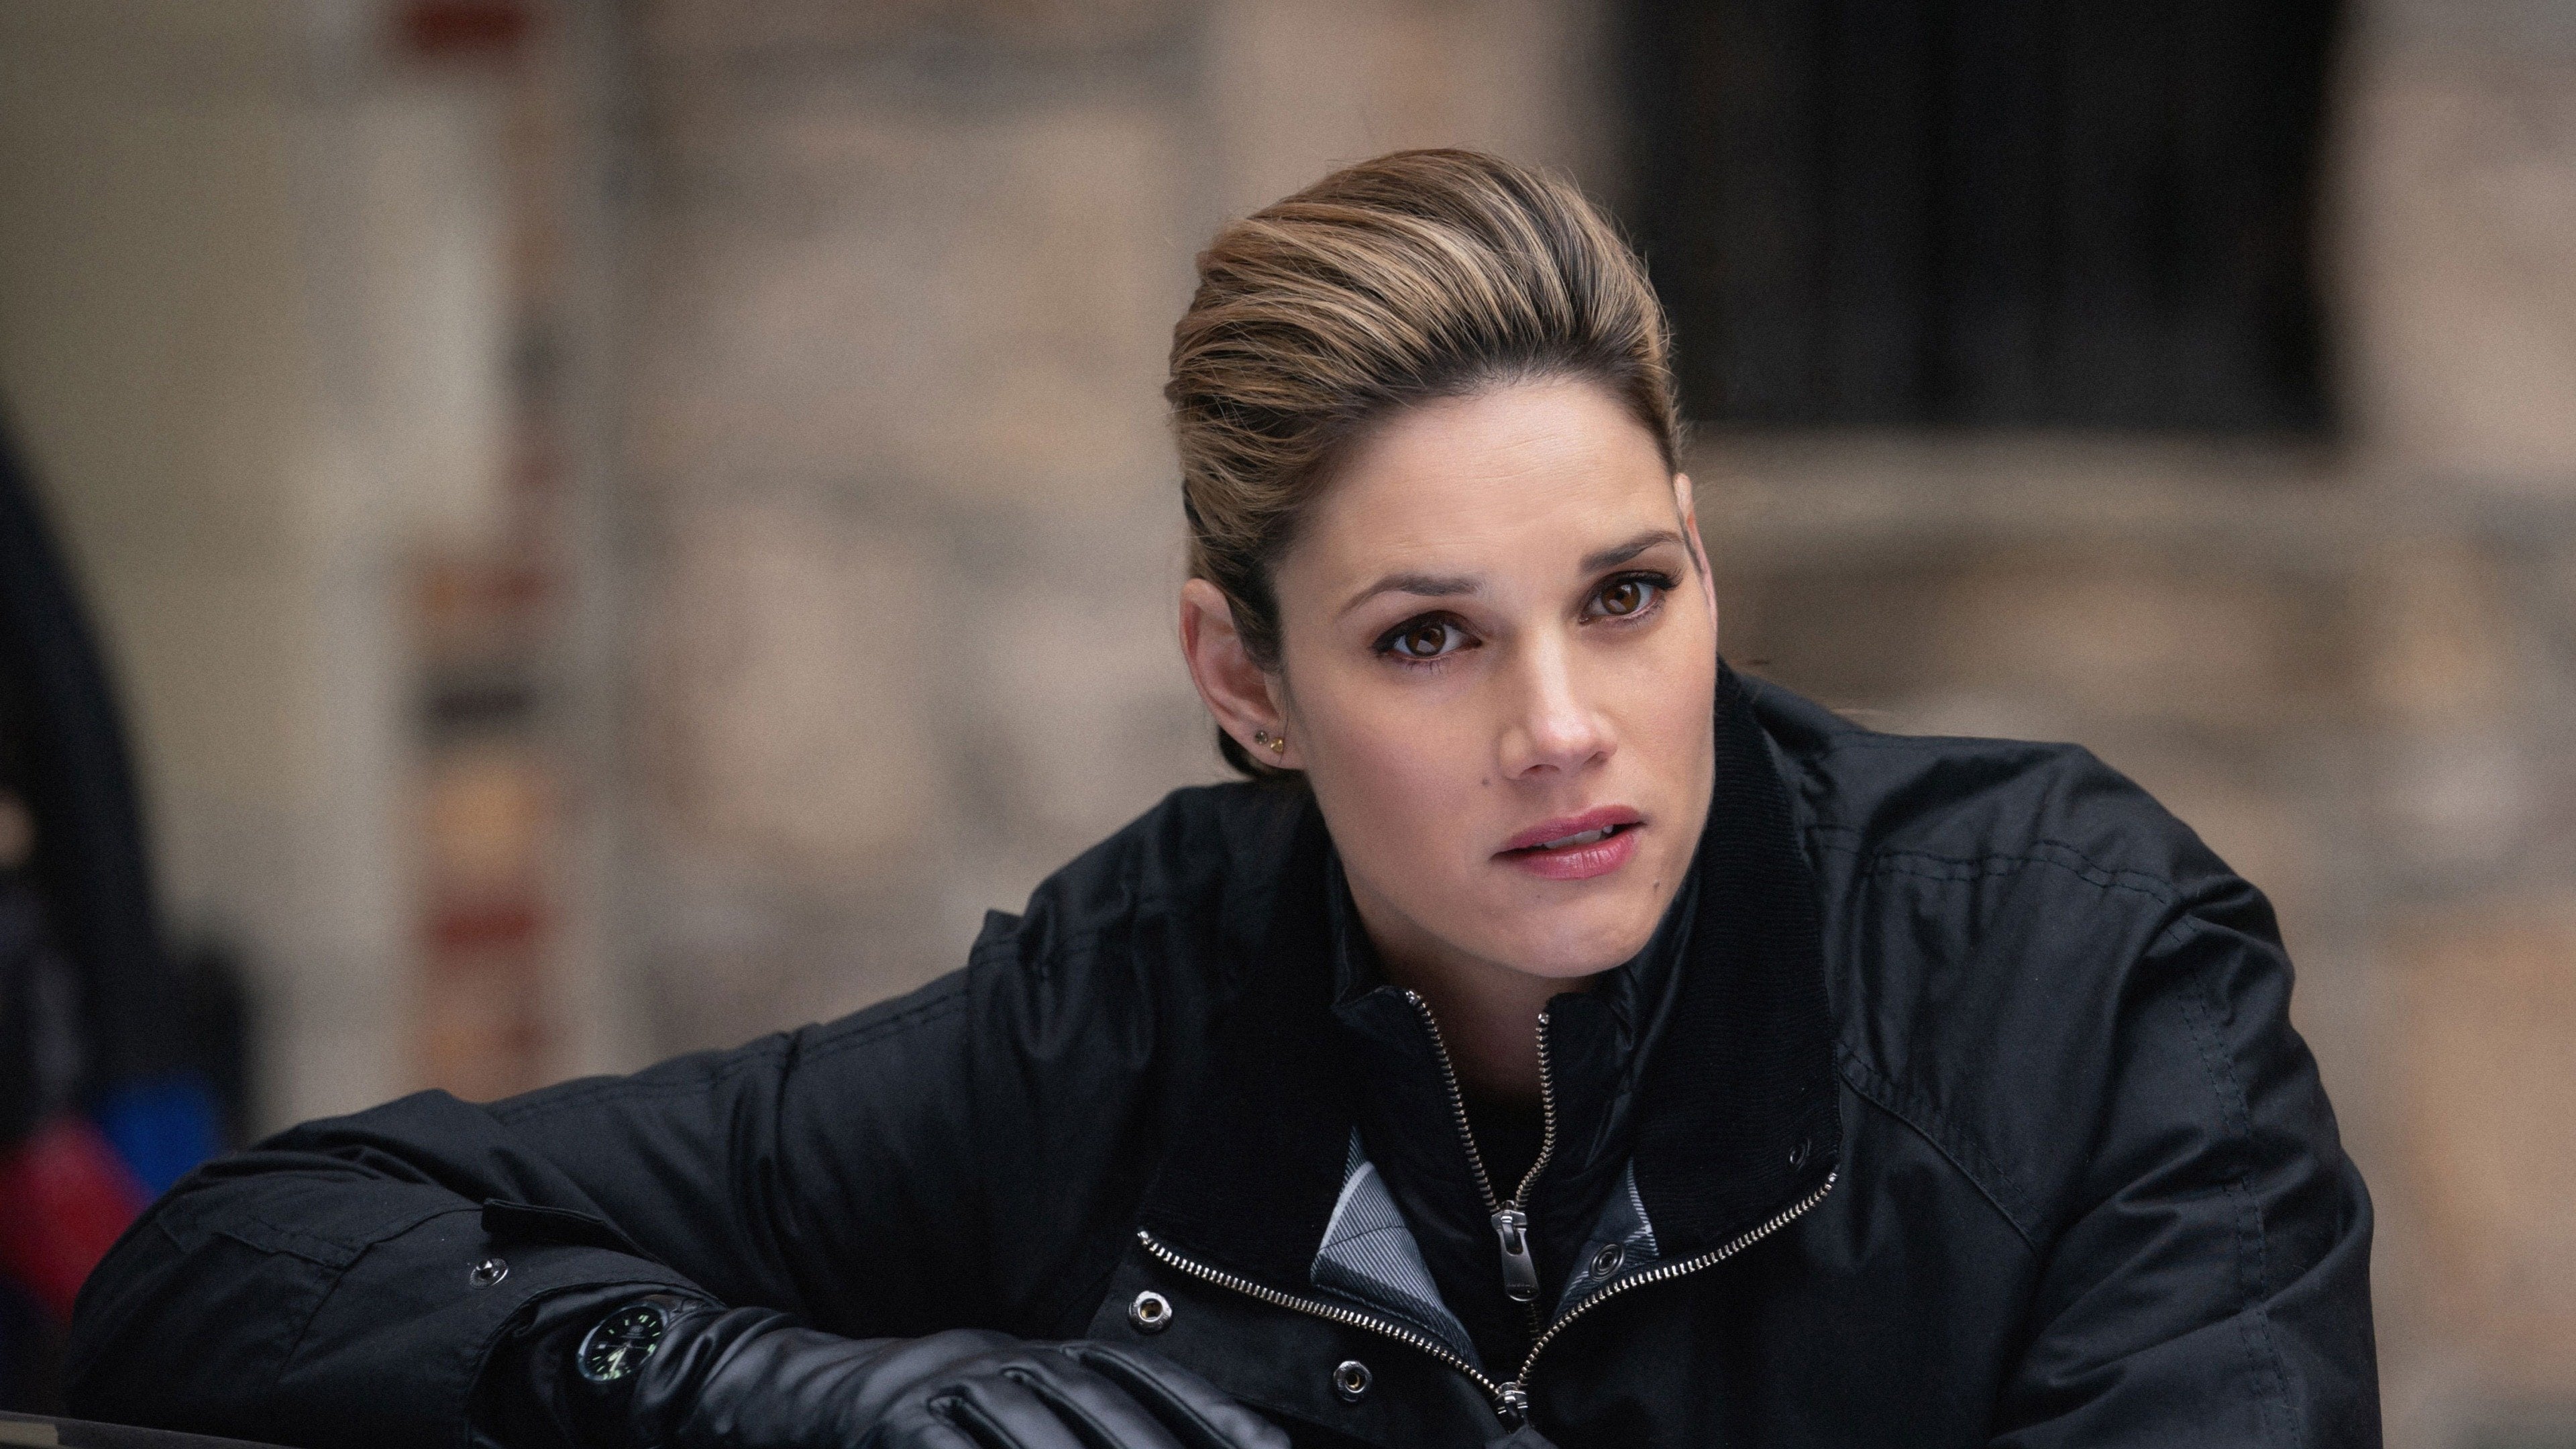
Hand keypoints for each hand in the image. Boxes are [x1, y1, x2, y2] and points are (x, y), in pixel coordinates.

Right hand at [629, 1306, 1287, 1448]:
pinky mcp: (895, 1419)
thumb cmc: (901, 1417)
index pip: (1143, 1384)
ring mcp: (947, 1387)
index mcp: (1034, 1355)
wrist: (774, 1388)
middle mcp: (1002, 1361)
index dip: (1213, 1417)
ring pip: (1039, 1439)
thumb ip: (1061, 1427)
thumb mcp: (990, 1408)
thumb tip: (1151, 1435)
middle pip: (1105, 1414)